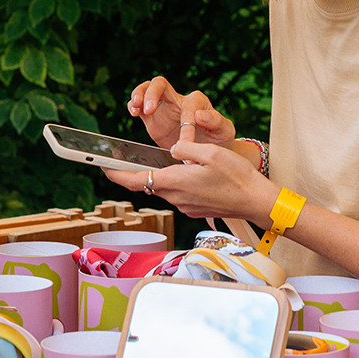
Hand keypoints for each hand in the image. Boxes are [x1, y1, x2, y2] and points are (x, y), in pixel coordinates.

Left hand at [105, 117, 274, 224]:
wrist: (256, 201)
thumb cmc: (236, 176)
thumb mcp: (210, 152)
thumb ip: (185, 148)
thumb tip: (172, 150)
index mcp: (175, 181)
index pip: (136, 180)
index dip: (116, 174)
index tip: (102, 166)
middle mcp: (176, 197)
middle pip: (148, 183)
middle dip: (137, 172)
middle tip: (126, 159)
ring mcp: (185, 206)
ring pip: (164, 188)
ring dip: (160, 177)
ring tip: (163, 162)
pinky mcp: (194, 209)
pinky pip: (178, 194)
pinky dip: (176, 183)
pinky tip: (189, 173)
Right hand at [125, 76, 235, 150]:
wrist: (208, 152)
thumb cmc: (219, 139)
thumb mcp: (225, 131)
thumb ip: (216, 121)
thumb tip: (199, 115)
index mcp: (197, 102)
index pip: (188, 106)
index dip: (186, 124)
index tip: (185, 143)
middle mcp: (178, 100)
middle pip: (160, 84)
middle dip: (152, 93)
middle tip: (148, 109)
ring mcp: (163, 108)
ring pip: (146, 90)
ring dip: (139, 95)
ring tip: (136, 108)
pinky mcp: (152, 119)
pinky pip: (139, 106)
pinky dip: (133, 105)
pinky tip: (133, 113)